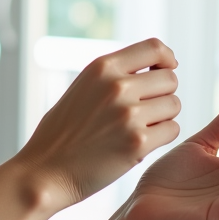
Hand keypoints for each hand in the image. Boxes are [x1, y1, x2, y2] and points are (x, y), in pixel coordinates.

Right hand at [13, 38, 181, 210]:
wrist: (45, 172)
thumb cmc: (61, 134)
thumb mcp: (82, 88)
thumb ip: (114, 75)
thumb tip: (154, 67)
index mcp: (101, 68)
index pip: (153, 47)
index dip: (166, 58)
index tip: (165, 70)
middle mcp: (116, 86)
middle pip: (170, 79)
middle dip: (163, 94)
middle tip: (145, 110)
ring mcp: (128, 114)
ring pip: (174, 105)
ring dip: (163, 117)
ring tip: (138, 128)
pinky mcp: (138, 143)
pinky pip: (172, 130)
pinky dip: (161, 138)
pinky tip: (139, 144)